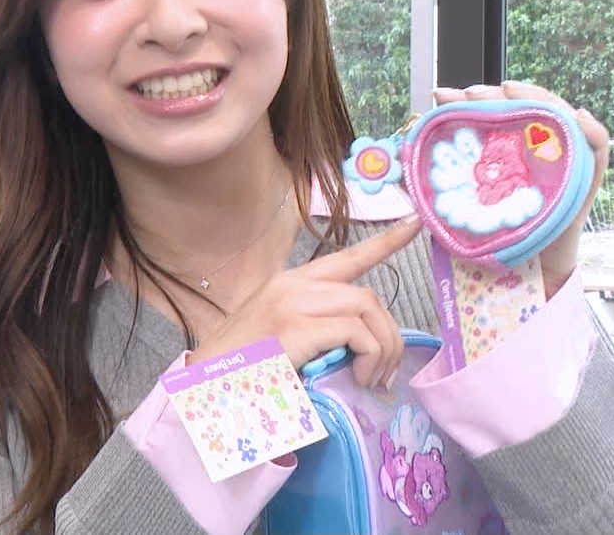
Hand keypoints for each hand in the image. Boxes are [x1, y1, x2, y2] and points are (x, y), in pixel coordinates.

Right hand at [185, 215, 422, 389]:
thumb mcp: (278, 340)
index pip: (345, 258)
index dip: (385, 242)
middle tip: (385, 373)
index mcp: (288, 285)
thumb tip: (360, 347)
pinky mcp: (294, 329)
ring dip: (384, 347)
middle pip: (367, 293)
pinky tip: (358, 378)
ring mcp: (291, 305)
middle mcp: (291, 286)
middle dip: (389, 333)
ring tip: (372, 379)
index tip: (414, 222)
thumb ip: (315, 331)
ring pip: (367, 308)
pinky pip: (357, 332)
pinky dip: (370, 356)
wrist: (199, 390)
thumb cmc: (237, 374)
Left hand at [431, 81, 610, 298]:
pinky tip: (578, 116)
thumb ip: (446, 183)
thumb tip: (405, 163)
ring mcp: (564, 160)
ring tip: (513, 90)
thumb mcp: (467, 203)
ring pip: (559, 118)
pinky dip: (593, 131)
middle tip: (472, 94)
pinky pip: (598, 150)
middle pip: (526, 109)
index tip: (443, 96)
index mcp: (510, 149)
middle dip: (498, 95)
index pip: (494, 113)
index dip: (470, 100)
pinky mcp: (586, 180)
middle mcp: (538, 149)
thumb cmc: (500, 234)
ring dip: (539, 99)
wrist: (528, 273)